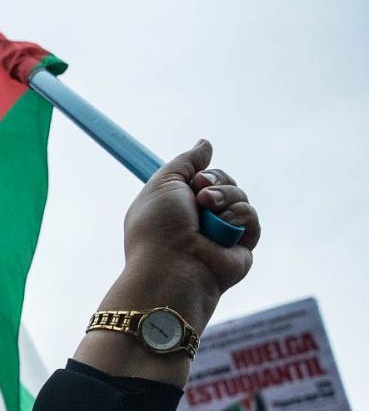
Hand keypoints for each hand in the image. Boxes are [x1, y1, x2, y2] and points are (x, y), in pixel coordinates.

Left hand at [76, 140, 260, 384]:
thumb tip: (205, 144)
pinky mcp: (241, 247)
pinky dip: (239, 216)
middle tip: (200, 194)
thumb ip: (185, 162)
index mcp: (177, 207)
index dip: (201, 174)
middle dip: (216, 182)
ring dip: (225, 197)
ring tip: (208, 210)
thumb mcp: (163, 184)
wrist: (173, 266)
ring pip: (241, 197)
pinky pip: (251, 218)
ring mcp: (221, 234)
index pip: (201, 178)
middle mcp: (199, 220)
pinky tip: (224, 227)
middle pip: (225, 183)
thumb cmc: (159, 228)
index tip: (195, 178)